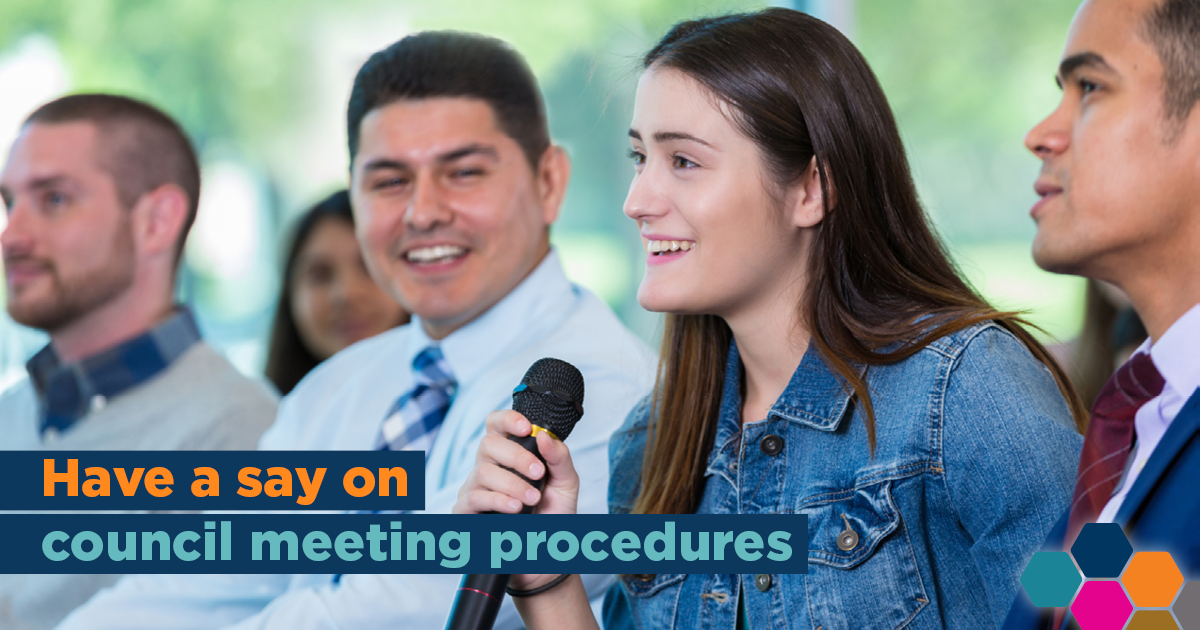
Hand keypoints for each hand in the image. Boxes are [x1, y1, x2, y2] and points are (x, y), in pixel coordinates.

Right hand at [454, 410, 579, 515]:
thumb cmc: (553, 513)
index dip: (507, 420)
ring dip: (512, 484)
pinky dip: (497, 500)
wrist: (547, 547)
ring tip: (533, 498)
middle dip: (517, 457)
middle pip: (488, 443)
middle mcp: (488, 466)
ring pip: (482, 472)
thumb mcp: (566, 483)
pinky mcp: (466, 510)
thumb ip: (559, 458)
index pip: (496, 424)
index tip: (527, 428)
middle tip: (538, 474)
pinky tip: (515, 508)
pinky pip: (473, 498)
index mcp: (509, 453)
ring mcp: (475, 487)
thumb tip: (544, 437)